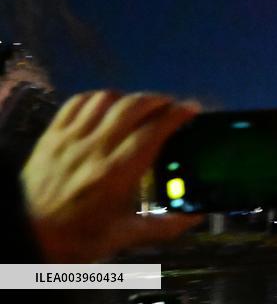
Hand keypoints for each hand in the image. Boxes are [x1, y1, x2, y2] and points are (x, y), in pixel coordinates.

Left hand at [21, 91, 202, 262]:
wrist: (24, 235)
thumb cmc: (77, 237)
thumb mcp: (122, 237)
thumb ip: (162, 227)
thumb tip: (195, 218)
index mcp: (116, 173)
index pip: (153, 131)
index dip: (177, 114)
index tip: (192, 108)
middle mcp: (96, 148)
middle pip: (133, 107)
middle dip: (158, 100)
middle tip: (171, 105)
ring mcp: (71, 138)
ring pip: (107, 99)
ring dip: (129, 97)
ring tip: (140, 105)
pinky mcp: (52, 134)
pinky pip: (78, 102)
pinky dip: (98, 98)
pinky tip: (107, 106)